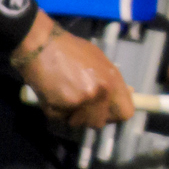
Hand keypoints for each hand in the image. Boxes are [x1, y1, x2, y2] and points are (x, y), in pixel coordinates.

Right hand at [14, 11, 133, 128]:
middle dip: (89, 116)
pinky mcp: (58, 107)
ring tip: (64, 95)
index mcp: (112, 81)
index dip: (115, 114)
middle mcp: (99, 93)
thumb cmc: (70, 49)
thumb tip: (128, 93)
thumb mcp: (99, 60)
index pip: (125, 113)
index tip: (106, 111)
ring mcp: (79, 101)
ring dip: (71, 114)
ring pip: (78, 122)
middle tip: (79, 104)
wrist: (40, 45)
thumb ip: (112, 80)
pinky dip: (55, 111)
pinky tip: (52, 94)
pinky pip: (60, 118)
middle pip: (99, 122)